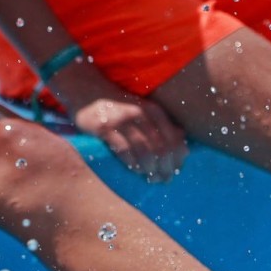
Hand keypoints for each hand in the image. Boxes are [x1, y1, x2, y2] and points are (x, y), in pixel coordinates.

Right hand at [53, 65, 188, 181]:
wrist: (87, 91)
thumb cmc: (118, 107)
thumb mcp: (143, 111)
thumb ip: (162, 126)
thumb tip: (183, 146)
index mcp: (153, 111)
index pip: (173, 139)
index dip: (177, 159)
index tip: (175, 172)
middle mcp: (141, 114)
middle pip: (161, 147)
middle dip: (165, 167)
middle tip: (163, 180)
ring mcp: (123, 121)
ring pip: (144, 150)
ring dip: (150, 168)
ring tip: (150, 178)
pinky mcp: (105, 128)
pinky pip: (124, 150)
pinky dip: (132, 163)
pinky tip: (135, 170)